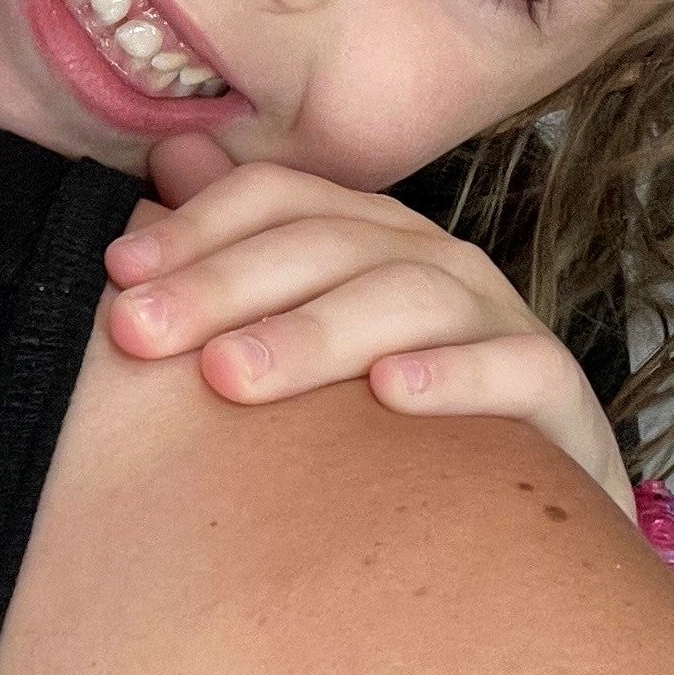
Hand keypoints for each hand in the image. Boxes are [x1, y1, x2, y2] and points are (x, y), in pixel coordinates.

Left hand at [103, 150, 637, 522]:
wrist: (525, 515)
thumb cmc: (389, 422)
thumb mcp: (306, 340)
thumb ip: (237, 254)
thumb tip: (166, 159)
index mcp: (365, 234)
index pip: (276, 199)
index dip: (194, 230)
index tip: (116, 279)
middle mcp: (431, 260)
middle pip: (324, 245)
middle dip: (222, 286)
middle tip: (139, 334)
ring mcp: (498, 318)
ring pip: (407, 296)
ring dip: (315, 331)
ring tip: (231, 375)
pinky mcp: (557, 391)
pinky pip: (516, 368)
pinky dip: (455, 374)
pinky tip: (391, 394)